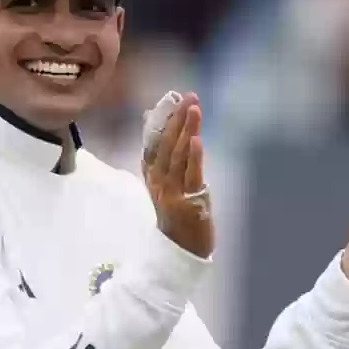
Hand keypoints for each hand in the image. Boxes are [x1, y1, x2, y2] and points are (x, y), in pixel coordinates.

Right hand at [143, 90, 213, 258]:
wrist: (180, 252)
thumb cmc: (177, 216)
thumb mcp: (166, 185)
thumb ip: (163, 158)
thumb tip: (154, 125)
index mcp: (152, 175)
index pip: (154, 142)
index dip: (162, 120)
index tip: (172, 98)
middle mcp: (158, 181)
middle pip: (165, 144)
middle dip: (177, 119)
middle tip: (188, 96)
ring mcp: (172, 192)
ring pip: (178, 156)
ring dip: (186, 130)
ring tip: (193, 109)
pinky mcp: (187, 202)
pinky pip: (190, 176)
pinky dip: (193, 157)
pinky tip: (196, 139)